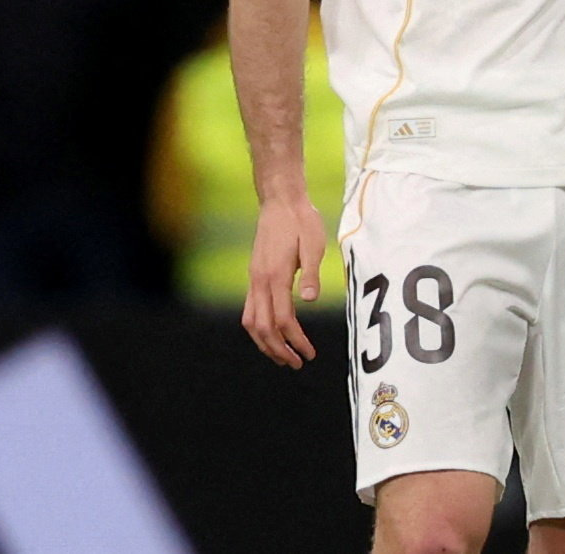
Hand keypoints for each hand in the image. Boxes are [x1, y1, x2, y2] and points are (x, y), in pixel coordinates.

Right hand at [243, 191, 325, 368]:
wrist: (280, 201)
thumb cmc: (302, 221)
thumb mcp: (314, 244)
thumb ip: (312, 273)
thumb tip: (310, 301)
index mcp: (275, 276)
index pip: (283, 320)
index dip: (295, 340)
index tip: (309, 353)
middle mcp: (259, 282)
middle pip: (262, 328)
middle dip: (278, 350)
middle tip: (297, 364)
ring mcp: (253, 280)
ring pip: (250, 322)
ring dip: (265, 343)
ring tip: (283, 357)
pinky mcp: (254, 276)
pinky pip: (250, 310)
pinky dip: (258, 328)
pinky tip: (271, 333)